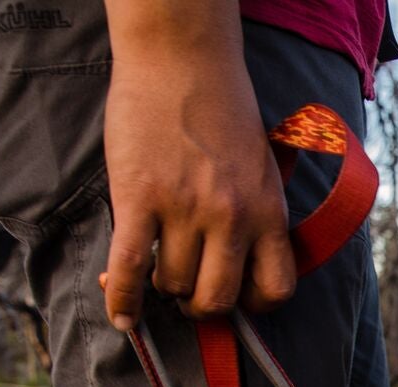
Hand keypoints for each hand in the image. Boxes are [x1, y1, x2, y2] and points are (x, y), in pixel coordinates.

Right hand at [100, 38, 294, 329]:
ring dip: (161, 287)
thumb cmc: (222, 112)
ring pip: (173, 284)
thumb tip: (234, 263)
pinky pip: (130, 267)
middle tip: (187, 290)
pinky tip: (121, 316)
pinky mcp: (140, 197)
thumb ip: (254, 216)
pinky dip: (122, 300)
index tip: (236, 298)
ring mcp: (186, 209)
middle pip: (218, 298)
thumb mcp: (261, 169)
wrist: (181, 60)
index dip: (253, 304)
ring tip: (156, 269)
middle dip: (200, 305)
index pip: (276, 288)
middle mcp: (233, 217)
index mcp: (269, 211)